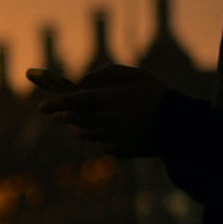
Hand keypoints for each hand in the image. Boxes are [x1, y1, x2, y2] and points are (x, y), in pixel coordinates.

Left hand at [34, 64, 170, 156]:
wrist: (181, 126)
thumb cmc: (157, 95)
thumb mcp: (136, 74)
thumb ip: (107, 72)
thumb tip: (82, 80)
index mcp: (107, 99)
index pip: (70, 102)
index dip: (53, 104)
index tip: (41, 106)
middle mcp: (105, 120)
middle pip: (72, 120)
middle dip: (61, 116)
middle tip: (57, 112)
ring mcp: (111, 137)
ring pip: (83, 133)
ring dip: (77, 126)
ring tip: (80, 119)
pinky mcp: (118, 150)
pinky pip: (100, 143)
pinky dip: (98, 136)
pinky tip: (107, 130)